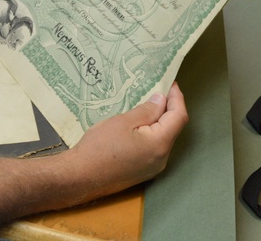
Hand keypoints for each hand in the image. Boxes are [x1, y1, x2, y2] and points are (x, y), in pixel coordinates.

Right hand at [65, 82, 187, 198]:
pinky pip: (154, 148)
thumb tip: (161, 100)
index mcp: (160, 144)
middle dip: (169, 109)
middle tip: (158, 90)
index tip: (170, 83)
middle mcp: (162, 158)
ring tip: (148, 105)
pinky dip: (152, 134)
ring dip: (160, 121)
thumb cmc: (100, 146)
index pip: (179, 117)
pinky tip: (140, 125)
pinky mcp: (143, 172)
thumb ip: (146, 110)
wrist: (81, 176)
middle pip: (173, 129)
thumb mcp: (123, 122)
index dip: (177, 98)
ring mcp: (153, 168)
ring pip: (163, 139)